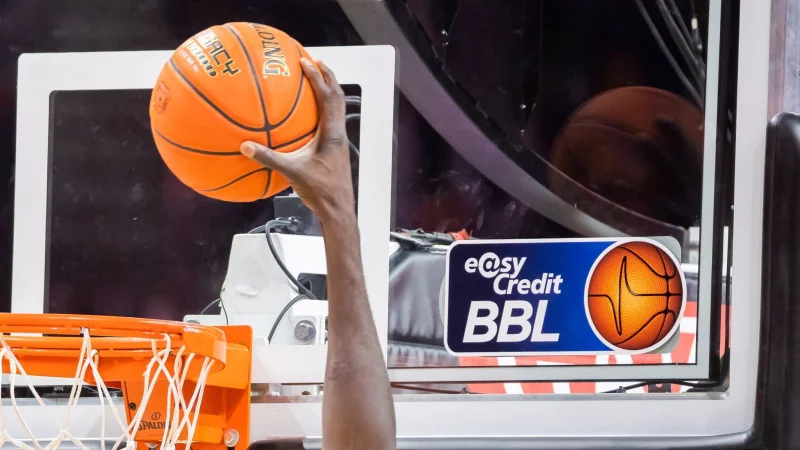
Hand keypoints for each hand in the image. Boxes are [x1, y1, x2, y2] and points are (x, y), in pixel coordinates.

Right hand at [240, 58, 353, 221]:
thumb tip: (245, 146)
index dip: (318, 77)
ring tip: (314, 79)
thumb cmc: (321, 192)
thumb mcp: (293, 172)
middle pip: (337, 97)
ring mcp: (338, 142)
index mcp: (332, 134)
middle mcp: (338, 134)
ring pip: (336, 109)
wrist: (338, 210)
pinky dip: (321, 109)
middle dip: (327, 77)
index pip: (328, 98)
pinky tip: (307, 113)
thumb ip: (269, 158)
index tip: (306, 61)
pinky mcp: (334, 150)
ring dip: (327, 91)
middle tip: (314, 61)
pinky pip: (330, 122)